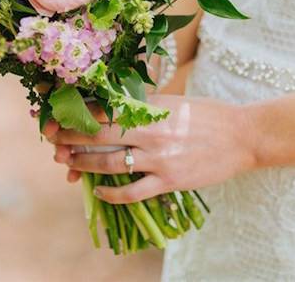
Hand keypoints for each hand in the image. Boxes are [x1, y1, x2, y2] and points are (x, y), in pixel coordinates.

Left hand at [41, 94, 256, 203]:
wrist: (243, 136)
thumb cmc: (208, 114)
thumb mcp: (173, 101)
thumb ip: (143, 104)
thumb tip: (112, 104)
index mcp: (150, 107)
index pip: (103, 110)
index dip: (76, 114)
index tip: (57, 114)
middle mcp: (150, 131)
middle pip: (98, 136)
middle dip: (70, 138)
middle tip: (52, 140)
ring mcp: (159, 158)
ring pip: (109, 163)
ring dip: (84, 164)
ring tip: (67, 164)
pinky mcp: (169, 180)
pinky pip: (132, 191)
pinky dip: (112, 193)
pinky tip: (99, 191)